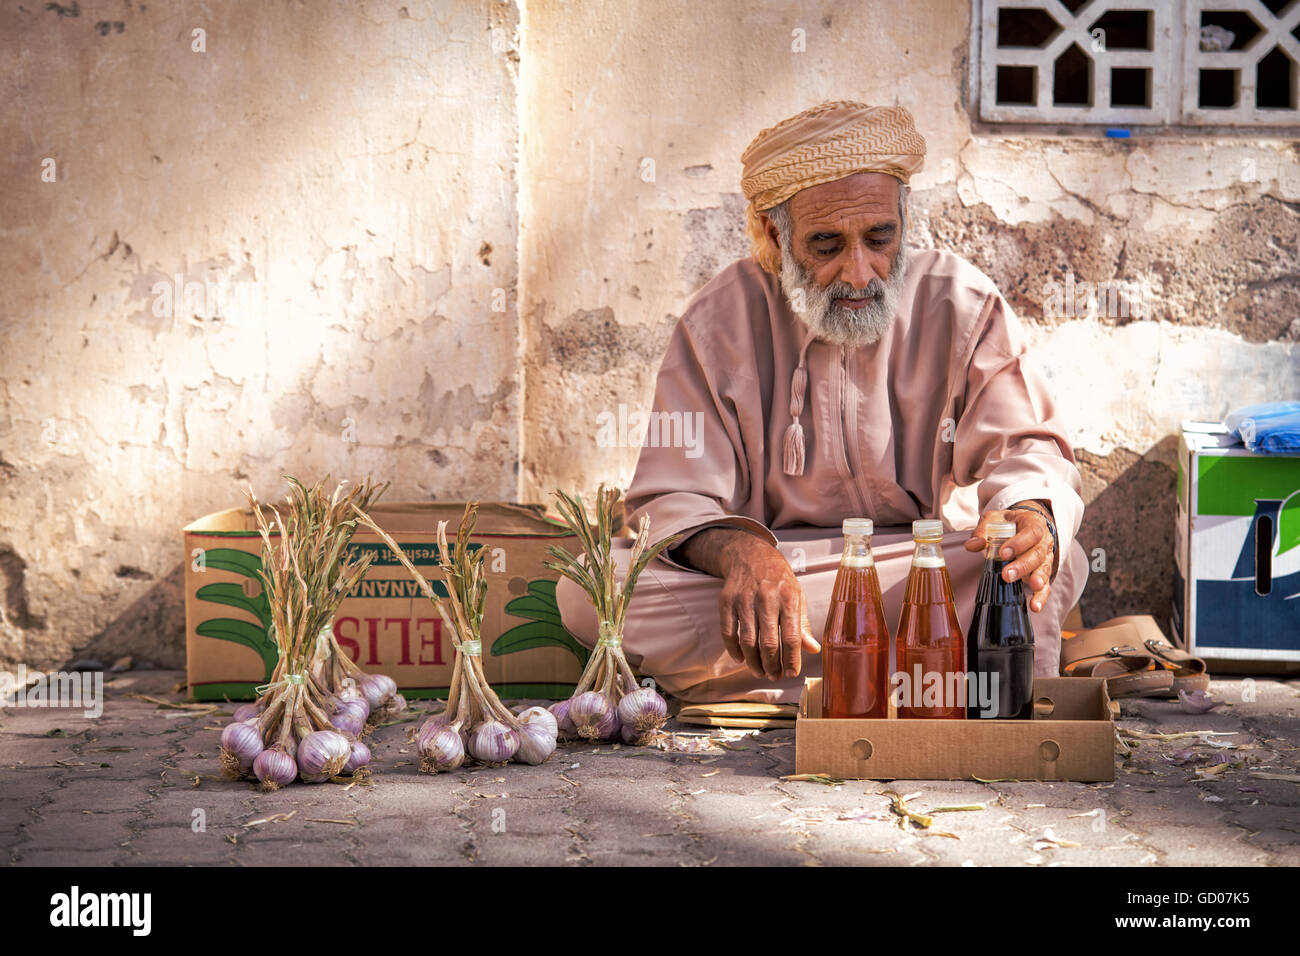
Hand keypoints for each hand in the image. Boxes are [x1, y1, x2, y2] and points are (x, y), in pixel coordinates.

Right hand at [680, 528, 819, 679]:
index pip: (792, 636)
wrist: (750, 555)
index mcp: (788, 597)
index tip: (791, 673)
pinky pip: (728, 631)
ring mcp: (744, 599)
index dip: (792, 659)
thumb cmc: (778, 580)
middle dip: (772, 665)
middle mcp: (766, 598)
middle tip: (774, 676)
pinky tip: (740, 659)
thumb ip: (803, 624)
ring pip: (747, 641)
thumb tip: (813, 649)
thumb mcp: (796, 596)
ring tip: (759, 672)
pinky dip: (733, 649)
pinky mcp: (726, 601)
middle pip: (768, 642)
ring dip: (753, 662)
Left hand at [963, 501, 1054, 612]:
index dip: (1019, 543)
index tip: (1003, 553)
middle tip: (1007, 575)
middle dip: (1023, 565)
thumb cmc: (1007, 522)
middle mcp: (1044, 541)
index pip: (1031, 532)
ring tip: (1032, 586)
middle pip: (1037, 553)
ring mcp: (1045, 558)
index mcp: (1033, 523)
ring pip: (1044, 569)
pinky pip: (1046, 586)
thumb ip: (983, 530)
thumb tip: (973, 545)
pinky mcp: (1042, 573)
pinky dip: (1042, 597)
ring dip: (1037, 579)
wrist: (1022, 524)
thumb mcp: (994, 519)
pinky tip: (1035, 606)